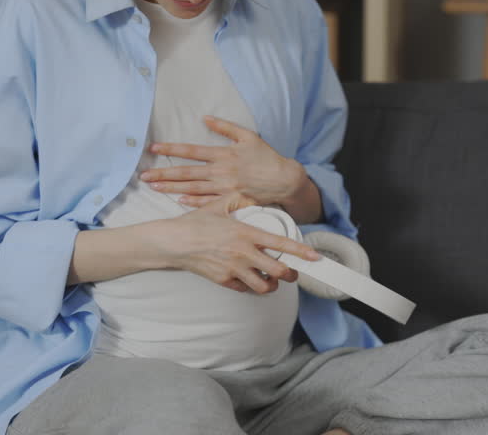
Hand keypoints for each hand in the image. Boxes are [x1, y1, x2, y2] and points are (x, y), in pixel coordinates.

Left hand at [141, 116, 304, 209]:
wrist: (283, 180)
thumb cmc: (265, 157)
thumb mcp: (248, 136)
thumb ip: (225, 127)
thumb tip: (205, 117)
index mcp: (223, 154)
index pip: (191, 151)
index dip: (171, 150)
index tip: (153, 149)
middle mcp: (220, 171)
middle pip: (186, 173)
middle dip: (163, 174)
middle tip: (143, 176)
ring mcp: (224, 188)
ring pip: (192, 188)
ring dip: (171, 188)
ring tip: (154, 188)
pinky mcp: (229, 201)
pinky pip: (207, 202)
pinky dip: (192, 202)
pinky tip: (178, 201)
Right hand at [154, 195, 319, 293]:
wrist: (173, 242)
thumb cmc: (195, 223)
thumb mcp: (219, 205)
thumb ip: (241, 200)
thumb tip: (254, 197)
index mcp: (246, 232)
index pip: (280, 243)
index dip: (300, 252)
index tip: (314, 257)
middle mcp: (243, 253)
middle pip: (278, 271)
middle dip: (290, 274)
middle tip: (293, 273)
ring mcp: (233, 269)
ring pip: (264, 286)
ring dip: (272, 285)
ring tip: (272, 280)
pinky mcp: (224, 280)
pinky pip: (245, 289)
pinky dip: (251, 287)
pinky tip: (250, 280)